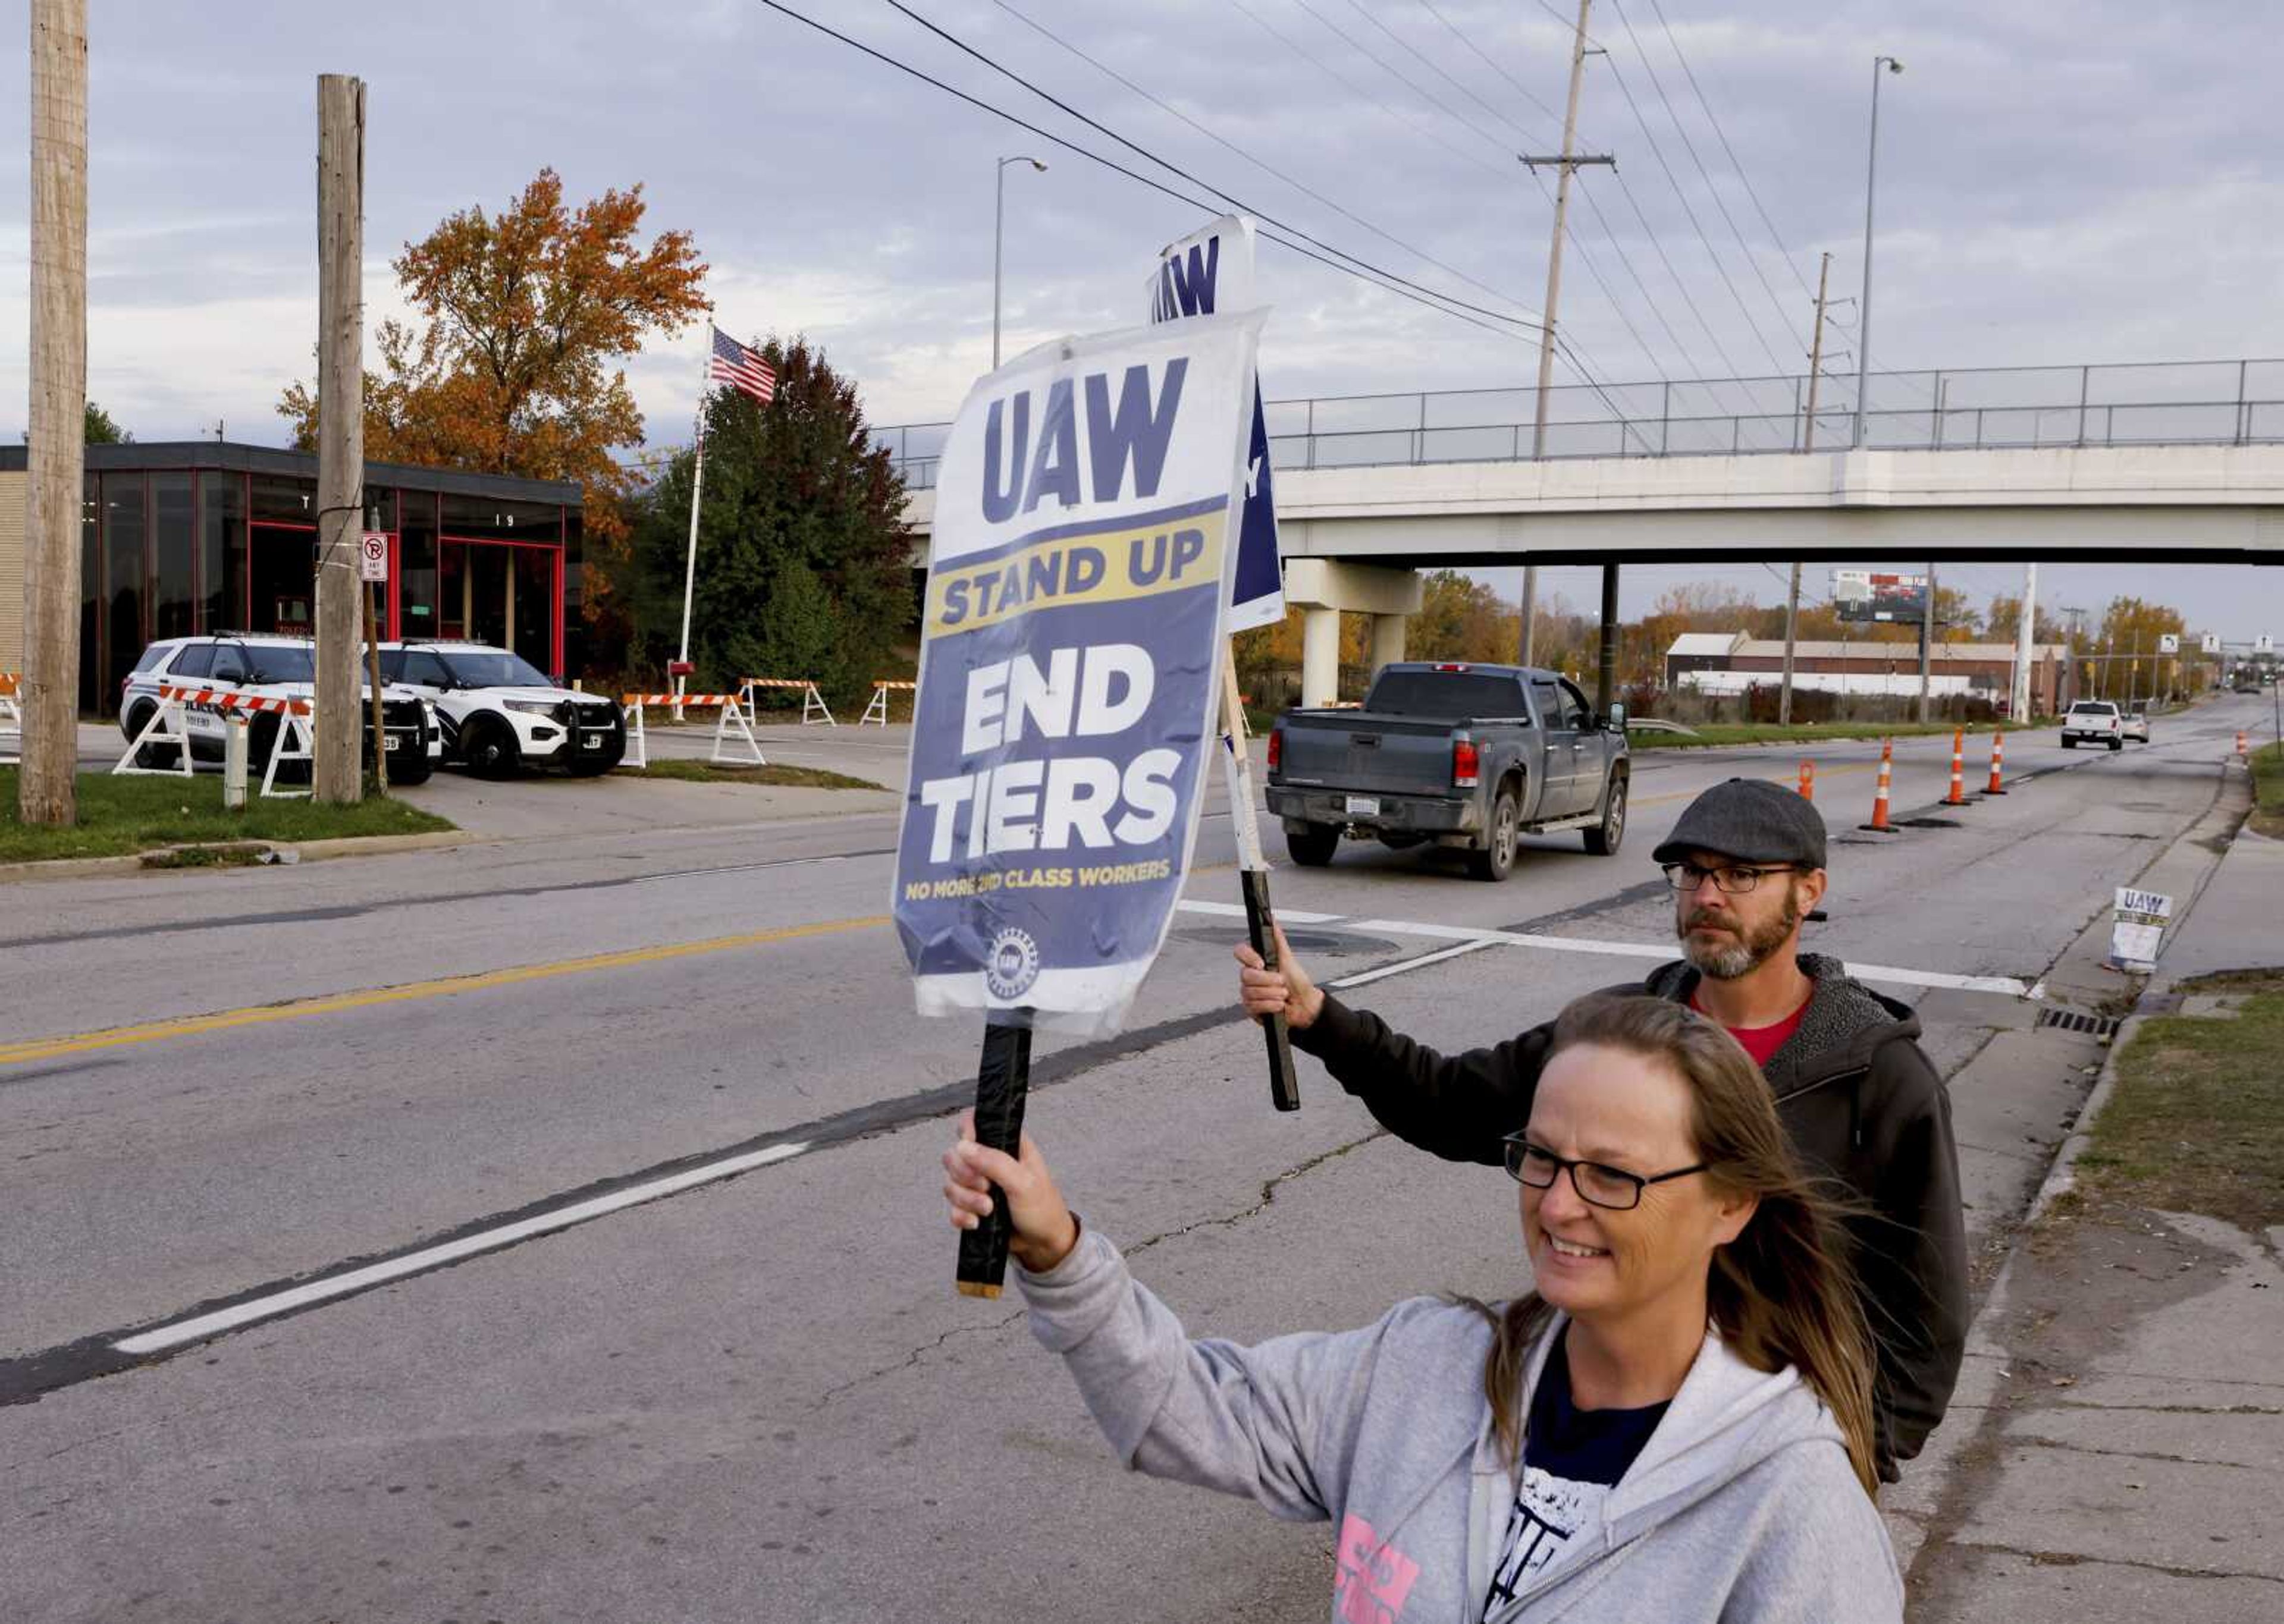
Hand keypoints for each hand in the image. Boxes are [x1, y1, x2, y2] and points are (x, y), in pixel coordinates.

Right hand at [942, 1111, 1079, 1274]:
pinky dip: (962, 1216)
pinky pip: (952, 1207)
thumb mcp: (1024, 1182)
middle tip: (986, 1187)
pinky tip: (977, 1222)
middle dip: (965, 1176)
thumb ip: (995, 1162)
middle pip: (954, 1155)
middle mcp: (989, 1160)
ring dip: (966, 1199)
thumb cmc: (1043, 1209)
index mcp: (1006, 1144)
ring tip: (988, 1209)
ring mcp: (978, 1184)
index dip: (966, 1133)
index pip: (974, 1122)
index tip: (969, 1151)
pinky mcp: (971, 1206)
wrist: (1042, 1244)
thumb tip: (964, 1146)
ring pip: (951, 1183)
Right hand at [1233, 922, 1322, 1030]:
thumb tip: (1272, 920)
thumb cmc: (1297, 982)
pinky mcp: (1251, 1008)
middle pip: (1246, 975)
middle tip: (1282, 982)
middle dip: (1268, 980)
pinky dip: (1270, 1005)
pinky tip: (1279, 1005)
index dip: (1248, 957)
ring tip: (1284, 994)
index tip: (1262, 963)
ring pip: (1250, 992)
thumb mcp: (1288, 958)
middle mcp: (1250, 977)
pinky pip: (1254, 1006)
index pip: (1240, 952)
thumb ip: (1278, 940)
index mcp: (1256, 962)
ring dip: (1272, 994)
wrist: (1305, 1005)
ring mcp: (1249, 993)